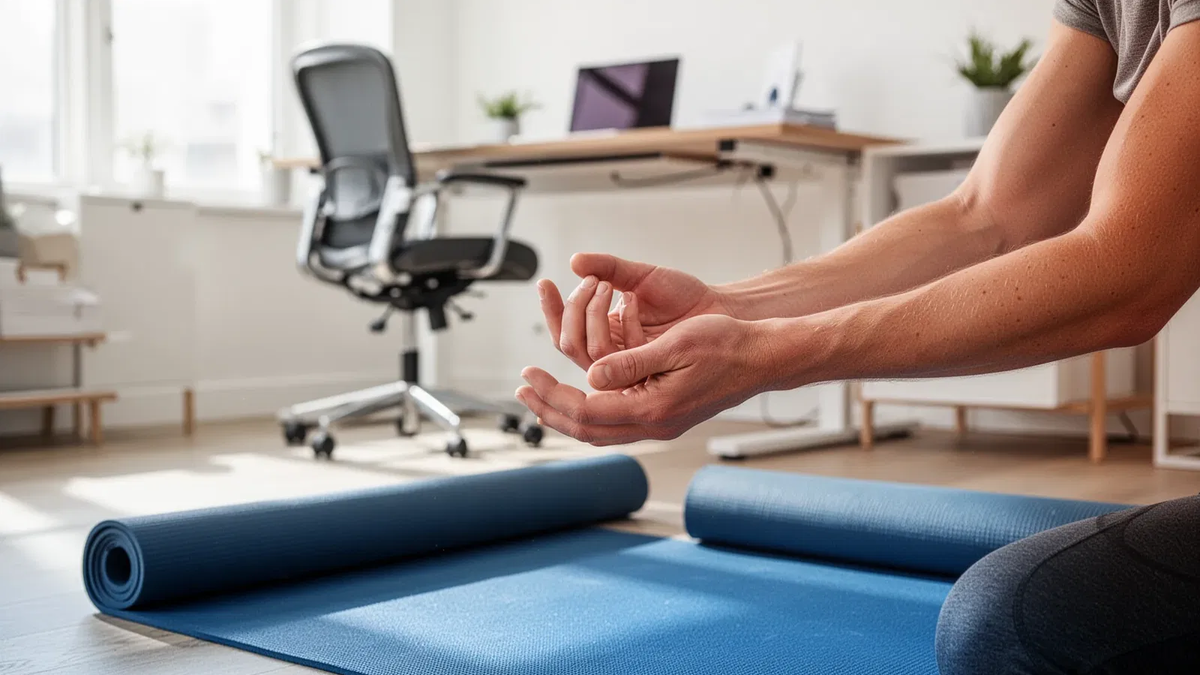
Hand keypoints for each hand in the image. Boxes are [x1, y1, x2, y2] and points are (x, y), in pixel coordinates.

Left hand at [516, 314, 771, 444]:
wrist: (762, 357)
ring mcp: (660, 425)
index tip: (528, 375)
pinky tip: (579, 397)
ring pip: (599, 431)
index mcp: (653, 408)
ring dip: (566, 413)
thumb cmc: (726, 345)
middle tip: (523, 389)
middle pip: (586, 429)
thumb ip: (630, 363)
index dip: (551, 395)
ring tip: (540, 395)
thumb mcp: (675, 344)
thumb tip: (589, 377)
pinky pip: (615, 425)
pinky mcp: (664, 417)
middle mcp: (654, 424)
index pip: (586, 410)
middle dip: (549, 408)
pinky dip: (589, 413)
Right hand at [538, 253, 732, 370]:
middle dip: (571, 310)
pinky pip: (620, 355)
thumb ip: (608, 267)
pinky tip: (633, 298)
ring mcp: (629, 365)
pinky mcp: (648, 371)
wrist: (719, 309)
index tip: (544, 283)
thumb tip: (575, 261)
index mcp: (604, 333)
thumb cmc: (684, 296)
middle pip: (569, 345)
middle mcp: (613, 353)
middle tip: (589, 281)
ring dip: (592, 313)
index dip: (551, 310)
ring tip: (606, 284)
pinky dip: (624, 320)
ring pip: (590, 352)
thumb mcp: (642, 275)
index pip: (564, 331)